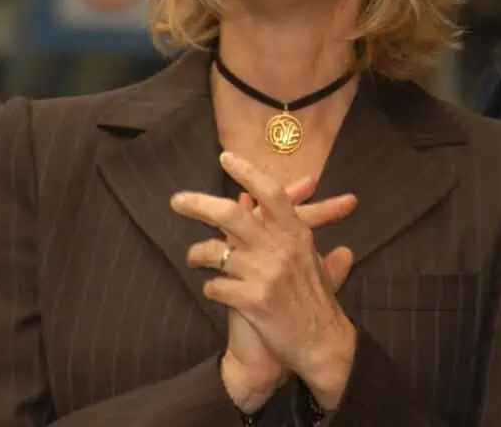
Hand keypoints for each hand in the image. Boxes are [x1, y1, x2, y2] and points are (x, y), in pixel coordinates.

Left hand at [172, 154, 358, 409]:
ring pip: (214, 252)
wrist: (323, 342)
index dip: (247, 172)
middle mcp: (281, 249)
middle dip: (198, 205)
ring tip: (194, 259)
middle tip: (177, 201)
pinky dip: (210, 288)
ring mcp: (266, 275)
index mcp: (297, 234)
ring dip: (197, 255)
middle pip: (231, 215)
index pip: (270, 193)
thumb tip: (255, 202)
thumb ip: (286, 229)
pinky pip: (214, 287)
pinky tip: (214, 291)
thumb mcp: (309, 257)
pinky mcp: (253, 301)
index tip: (226, 158)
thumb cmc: (316, 299)